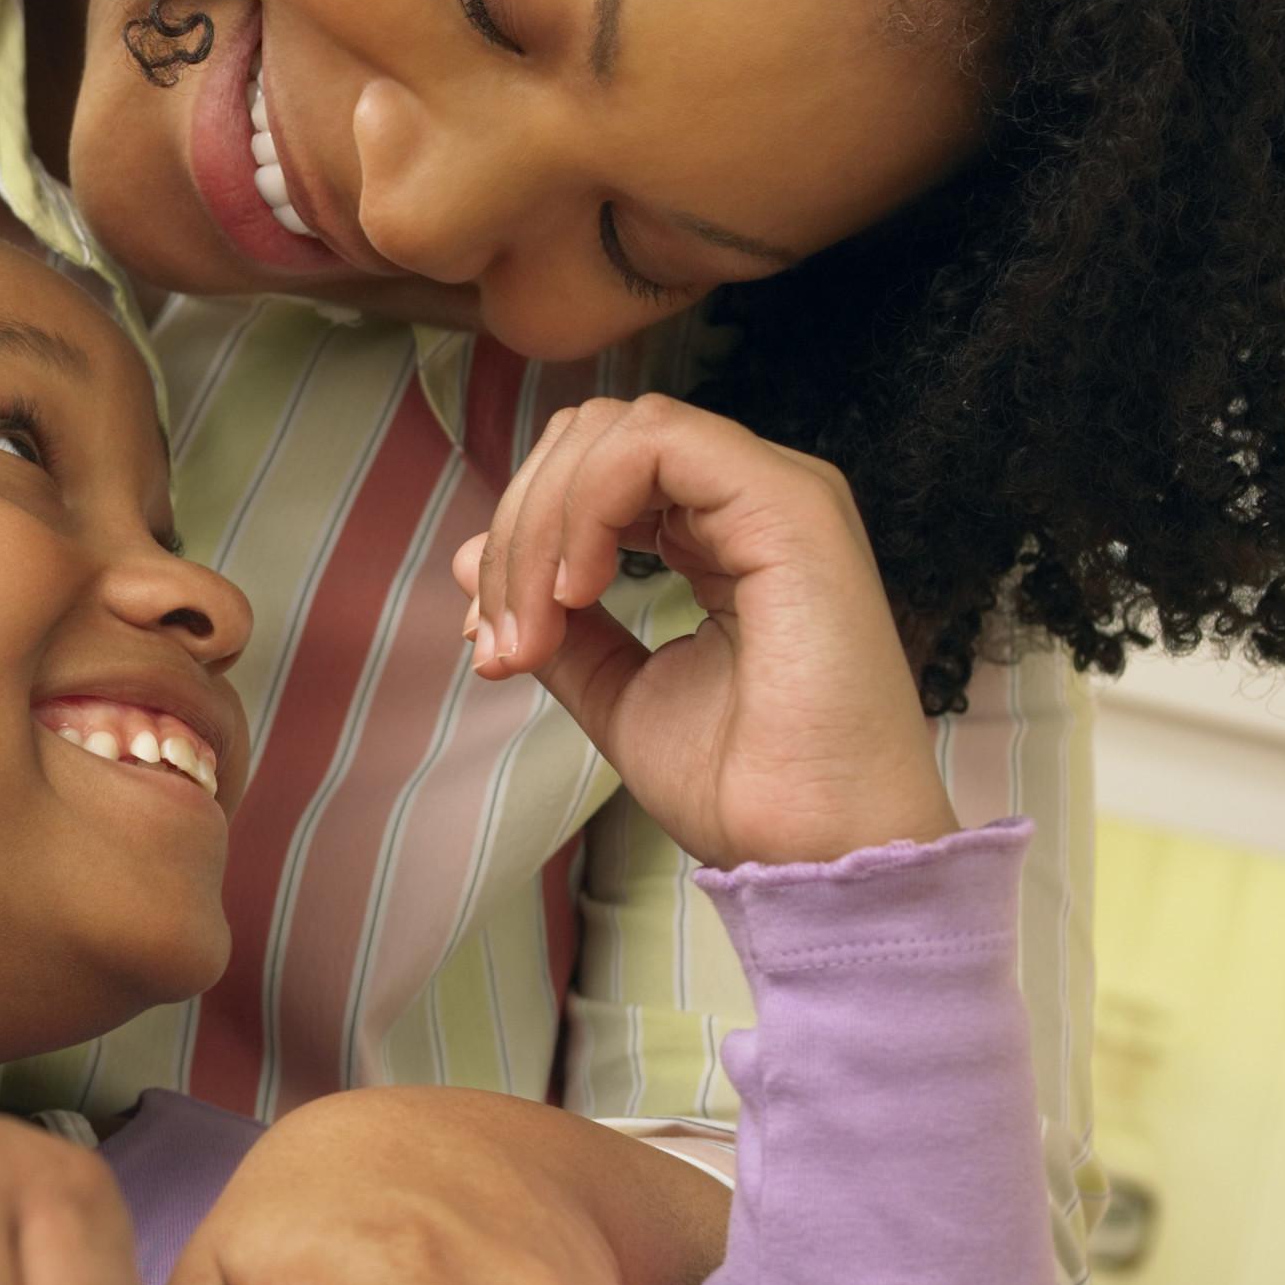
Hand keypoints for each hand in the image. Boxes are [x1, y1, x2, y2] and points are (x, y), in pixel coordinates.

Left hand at [453, 395, 958, 868]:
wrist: (814, 852)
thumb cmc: (744, 788)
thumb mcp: (619, 691)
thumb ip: (557, 622)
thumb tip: (471, 562)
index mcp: (722, 532)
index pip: (595, 471)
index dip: (522, 536)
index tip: (495, 645)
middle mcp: (752, 499)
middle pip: (593, 437)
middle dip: (520, 528)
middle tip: (505, 640)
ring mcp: (778, 492)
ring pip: (615, 431)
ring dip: (542, 524)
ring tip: (538, 629)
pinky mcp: (790, 503)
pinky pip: (655, 441)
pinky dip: (587, 507)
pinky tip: (579, 591)